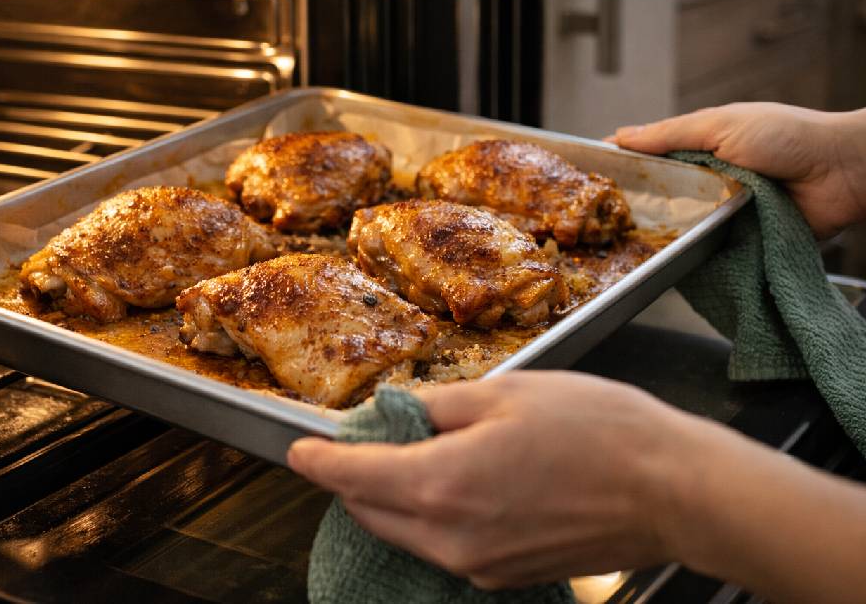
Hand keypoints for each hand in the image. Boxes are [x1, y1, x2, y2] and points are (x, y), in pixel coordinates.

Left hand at [287, 372, 702, 588]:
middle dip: (352, 480)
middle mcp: (450, 537)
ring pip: (403, 534)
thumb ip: (438, 406)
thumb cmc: (598, 431)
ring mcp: (477, 565)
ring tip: (406, 458)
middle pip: (370, 512)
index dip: (318, 461)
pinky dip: (427, 520)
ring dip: (389, 501)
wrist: (671, 492)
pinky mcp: (503, 577)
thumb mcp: (506, 394)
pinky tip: (450, 487)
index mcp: (441, 484)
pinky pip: (441, 550)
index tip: (299, 449)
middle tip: (360, 442)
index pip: (352, 477)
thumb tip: (399, 413)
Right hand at [607, 102, 865, 238]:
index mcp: (700, 149)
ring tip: (625, 245)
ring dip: (662, 234)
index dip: (621, 168)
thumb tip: (621, 136)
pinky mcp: (738, 241)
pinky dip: (691, 254)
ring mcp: (721, 213)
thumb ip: (670, 133)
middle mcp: (707, 182)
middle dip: (635, 208)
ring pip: (679, 227)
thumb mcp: (722, 124)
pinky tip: (666, 260)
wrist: (842, 172)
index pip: (650, 159)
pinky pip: (705, 251)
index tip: (590, 180)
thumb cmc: (788, 136)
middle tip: (601, 223)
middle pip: (659, 198)